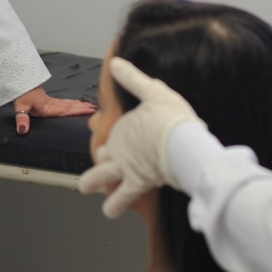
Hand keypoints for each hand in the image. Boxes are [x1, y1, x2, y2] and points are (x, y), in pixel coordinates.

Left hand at [12, 85, 96, 134]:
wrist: (19, 82)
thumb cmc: (21, 94)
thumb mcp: (20, 107)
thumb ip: (22, 119)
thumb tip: (23, 131)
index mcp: (48, 108)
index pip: (66, 111)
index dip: (78, 111)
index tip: (89, 110)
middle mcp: (52, 104)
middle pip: (70, 107)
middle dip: (82, 108)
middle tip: (95, 109)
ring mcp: (51, 102)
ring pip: (68, 104)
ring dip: (79, 105)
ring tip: (90, 106)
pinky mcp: (48, 100)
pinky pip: (63, 102)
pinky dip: (72, 103)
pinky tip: (75, 103)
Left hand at [76, 58, 198, 217]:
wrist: (182, 142)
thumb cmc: (172, 117)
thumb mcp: (154, 92)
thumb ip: (133, 79)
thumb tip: (115, 61)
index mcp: (121, 126)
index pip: (105, 128)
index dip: (99, 127)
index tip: (96, 124)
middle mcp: (117, 147)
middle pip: (102, 153)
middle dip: (100, 157)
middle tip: (101, 161)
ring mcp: (123, 167)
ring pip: (98, 178)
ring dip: (92, 183)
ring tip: (88, 188)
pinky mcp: (134, 184)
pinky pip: (119, 199)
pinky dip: (114, 206)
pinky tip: (110, 210)